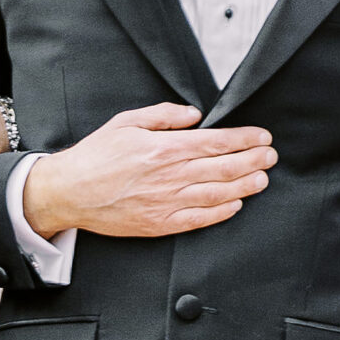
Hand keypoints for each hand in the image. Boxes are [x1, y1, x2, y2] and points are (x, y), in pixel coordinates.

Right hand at [22, 106, 276, 240]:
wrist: (69, 192)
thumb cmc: (95, 156)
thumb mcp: (127, 122)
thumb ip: (164, 115)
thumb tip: (195, 115)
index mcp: (165, 148)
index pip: (217, 142)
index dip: (245, 140)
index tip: (263, 138)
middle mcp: (170, 176)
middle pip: (224, 168)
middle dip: (253, 161)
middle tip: (271, 157)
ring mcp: (166, 203)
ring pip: (217, 194)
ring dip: (244, 186)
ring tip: (261, 179)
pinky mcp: (159, 224)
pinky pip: (198, 220)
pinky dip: (221, 212)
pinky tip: (235, 205)